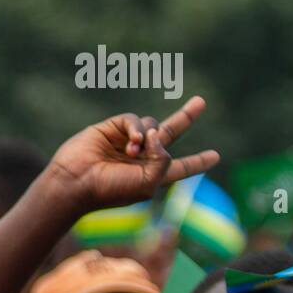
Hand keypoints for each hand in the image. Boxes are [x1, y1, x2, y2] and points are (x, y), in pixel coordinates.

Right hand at [44, 95, 218, 213]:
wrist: (76, 181)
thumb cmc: (111, 190)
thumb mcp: (149, 183)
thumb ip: (164, 158)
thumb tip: (156, 133)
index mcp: (152, 175)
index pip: (181, 167)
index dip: (198, 162)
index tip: (215, 156)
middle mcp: (142, 156)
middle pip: (170, 133)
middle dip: (186, 117)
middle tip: (201, 101)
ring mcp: (126, 141)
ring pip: (152, 125)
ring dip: (149, 137)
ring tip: (133, 152)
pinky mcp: (111, 128)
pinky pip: (135, 121)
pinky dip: (137, 129)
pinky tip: (132, 142)